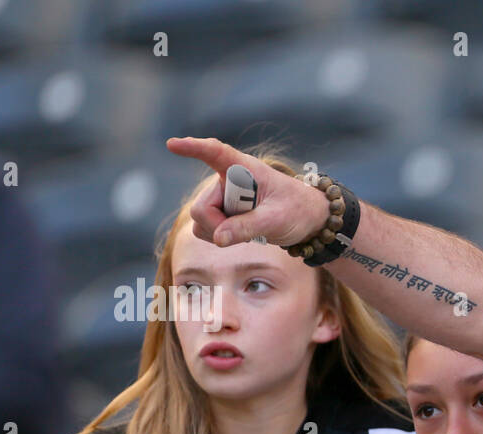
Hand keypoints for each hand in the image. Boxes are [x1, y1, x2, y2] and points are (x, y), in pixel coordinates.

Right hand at [164, 136, 330, 247]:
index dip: (193, 148)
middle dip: (217, 226)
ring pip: (200, 221)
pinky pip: (206, 230)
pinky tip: (243, 233)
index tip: (173, 144)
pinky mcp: (220, 213)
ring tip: (251, 228)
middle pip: (201, 208)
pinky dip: (221, 237)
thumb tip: (218, 238)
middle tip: (249, 230)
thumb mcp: (277, 220)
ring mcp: (221, 197)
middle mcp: (227, 180)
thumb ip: (247, 227)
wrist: (309, 220)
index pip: (215, 153)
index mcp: (244, 169)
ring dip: (220, 232)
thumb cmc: (298, 210)